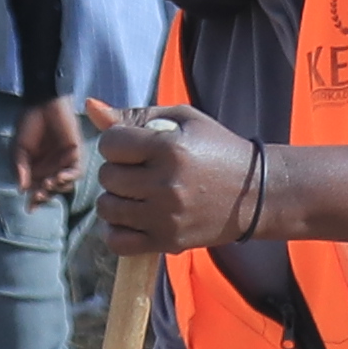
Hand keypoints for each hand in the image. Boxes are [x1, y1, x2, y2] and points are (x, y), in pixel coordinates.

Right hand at [8, 96, 87, 202]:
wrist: (43, 103)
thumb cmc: (28, 124)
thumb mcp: (18, 148)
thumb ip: (19, 168)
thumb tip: (21, 189)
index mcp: (35, 169)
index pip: (36, 190)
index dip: (34, 201)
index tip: (30, 208)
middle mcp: (51, 168)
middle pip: (50, 191)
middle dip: (45, 195)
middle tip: (38, 195)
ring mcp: (64, 162)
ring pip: (64, 185)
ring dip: (56, 188)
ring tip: (48, 182)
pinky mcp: (76, 154)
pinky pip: (75, 172)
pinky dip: (68, 177)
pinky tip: (59, 176)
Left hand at [94, 106, 262, 255]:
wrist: (257, 193)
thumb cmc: (219, 149)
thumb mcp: (184, 120)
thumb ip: (135, 114)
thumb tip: (90, 107)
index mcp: (170, 149)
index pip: (111, 143)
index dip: (116, 141)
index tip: (133, 145)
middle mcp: (166, 185)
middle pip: (107, 177)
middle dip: (117, 169)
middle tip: (138, 169)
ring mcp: (166, 217)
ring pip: (107, 209)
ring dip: (116, 199)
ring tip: (136, 193)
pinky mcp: (168, 242)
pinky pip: (118, 241)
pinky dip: (118, 230)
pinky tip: (133, 217)